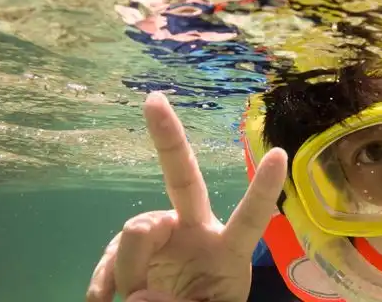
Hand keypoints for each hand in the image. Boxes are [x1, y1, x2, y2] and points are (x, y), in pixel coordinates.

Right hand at [86, 92, 287, 301]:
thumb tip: (141, 293)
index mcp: (227, 249)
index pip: (250, 218)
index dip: (263, 188)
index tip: (279, 153)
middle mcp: (194, 231)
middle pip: (184, 180)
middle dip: (169, 139)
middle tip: (154, 100)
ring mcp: (161, 236)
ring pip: (137, 229)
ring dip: (131, 267)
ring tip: (137, 298)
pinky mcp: (130, 251)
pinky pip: (110, 254)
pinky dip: (104, 278)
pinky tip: (101, 299)